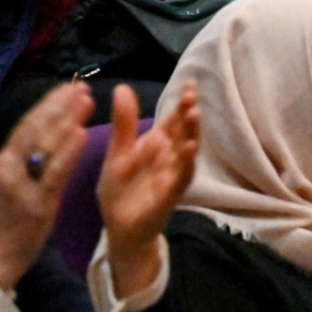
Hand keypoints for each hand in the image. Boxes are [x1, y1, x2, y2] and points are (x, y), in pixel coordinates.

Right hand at [0, 83, 94, 292]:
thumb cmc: (8, 218)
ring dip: (66, 119)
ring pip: (44, 145)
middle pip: (35, 128)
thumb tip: (49, 134)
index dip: (48, 104)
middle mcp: (10, 167)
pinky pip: (54, 172)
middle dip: (58, 105)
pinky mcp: (37, 202)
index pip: (28, 125)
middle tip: (80, 85)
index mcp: (6, 160)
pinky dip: (68, 151)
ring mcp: (22, 183)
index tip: (68, 86)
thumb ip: (30, 159)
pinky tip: (81, 133)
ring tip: (85, 99)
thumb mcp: (16, 181)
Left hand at [97, 82, 199, 299]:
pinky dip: (187, 164)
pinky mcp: (169, 195)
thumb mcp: (117, 152)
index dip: (183, 103)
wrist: (119, 227)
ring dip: (193, 135)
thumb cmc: (120, 189)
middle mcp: (170, 158)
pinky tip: (191, 149)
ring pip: (187, 153)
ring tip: (194, 115)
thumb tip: (122, 87)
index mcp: (158, 145)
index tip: (191, 84)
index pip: (174, 120)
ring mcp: (172, 176)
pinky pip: (180, 178)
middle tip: (192, 97)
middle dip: (189, 115)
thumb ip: (124, 123)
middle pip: (184, 133)